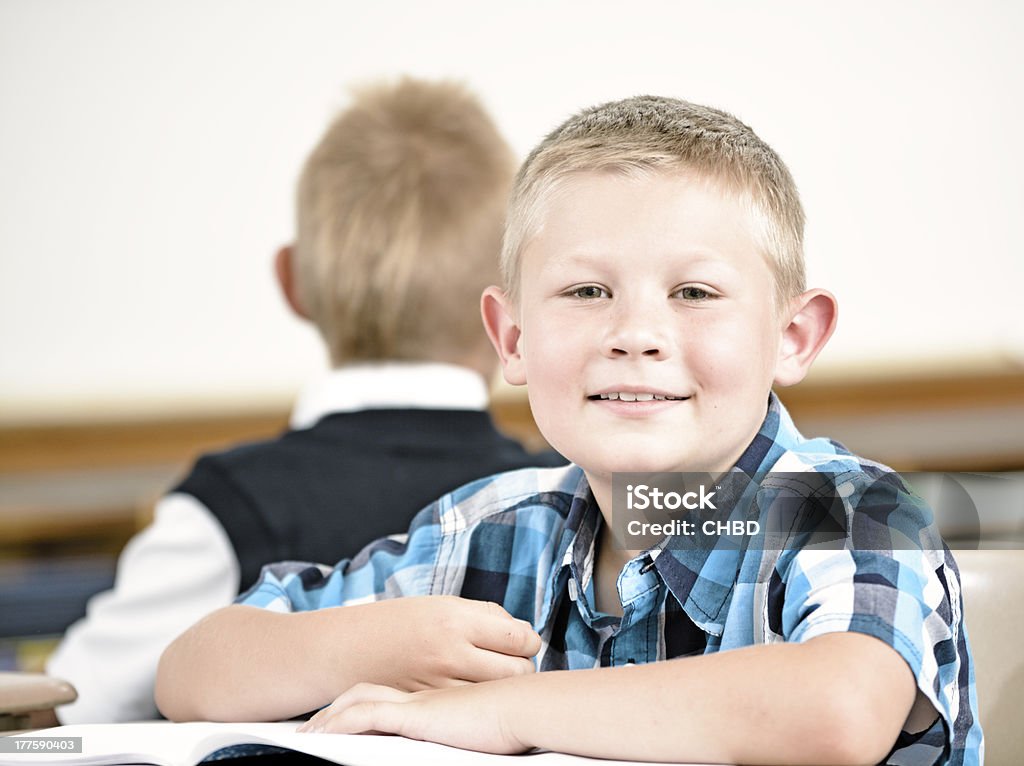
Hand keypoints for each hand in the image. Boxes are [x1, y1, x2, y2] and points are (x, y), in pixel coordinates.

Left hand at [297, 680, 530, 754]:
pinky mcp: (417, 713)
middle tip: (313, 725)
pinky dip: (340, 725)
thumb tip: (463, 723)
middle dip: (336, 707)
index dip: (362, 696)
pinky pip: (367, 716)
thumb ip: (472, 715)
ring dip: (330, 716)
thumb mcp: (490, 715)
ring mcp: (418, 697)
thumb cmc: (522, 714)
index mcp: (436, 689)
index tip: (337, 712)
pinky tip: (321, 738)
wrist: (531, 705)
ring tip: (308, 734)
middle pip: (367, 689)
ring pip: (360, 699)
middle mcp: (422, 688)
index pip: (388, 689)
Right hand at [344, 596, 539, 690]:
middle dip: (522, 666)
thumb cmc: (399, 623)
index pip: (520, 637)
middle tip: (511, 661)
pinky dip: (481, 701)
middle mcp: (450, 651)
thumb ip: (484, 617)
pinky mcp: (430, 707)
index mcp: (456, 619)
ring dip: (504, 686)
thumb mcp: (442, 605)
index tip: (523, 642)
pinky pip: (474, 707)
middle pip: (518, 669)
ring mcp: (440, 683)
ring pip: (499, 692)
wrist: (348, 649)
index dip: (529, 641)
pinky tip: (474, 692)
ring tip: (493, 677)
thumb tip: (523, 632)